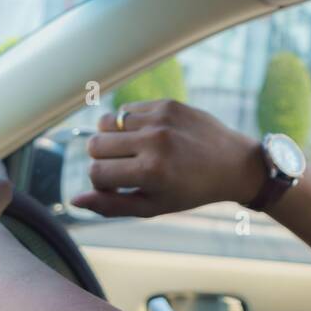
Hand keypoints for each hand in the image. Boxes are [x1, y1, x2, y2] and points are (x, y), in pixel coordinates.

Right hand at [70, 100, 264, 216]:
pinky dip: (129, 123)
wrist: (234, 164)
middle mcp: (154, 142)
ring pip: (106, 123)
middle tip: (124, 167)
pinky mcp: (167, 103)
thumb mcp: (154, 206)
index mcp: (150, 172)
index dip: (101, 183)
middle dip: (101, 160)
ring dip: (112, 139)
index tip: (118, 185)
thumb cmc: (192, 190)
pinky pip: (126, 110)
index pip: (96, 173)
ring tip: (133, 150)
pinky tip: (148, 135)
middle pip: (94, 145)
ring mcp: (160, 119)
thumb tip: (75, 199)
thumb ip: (112, 205)